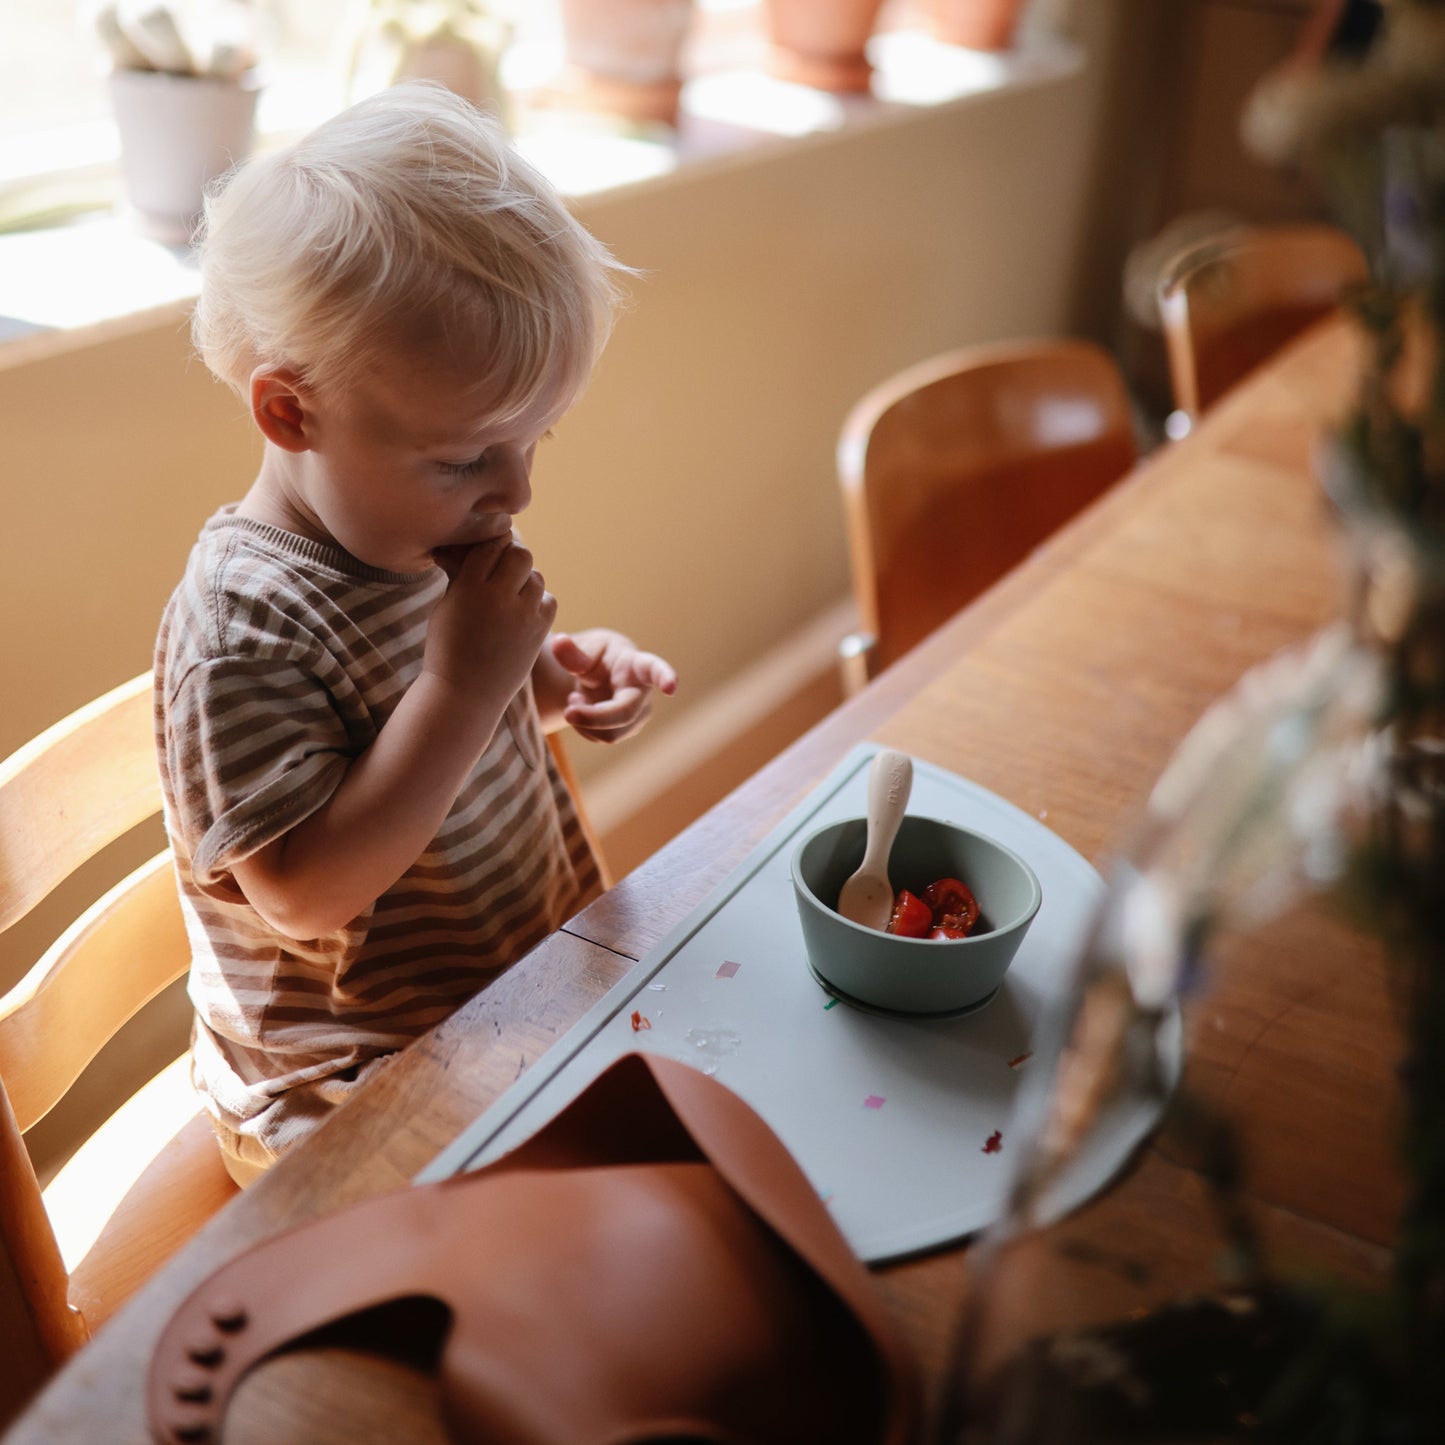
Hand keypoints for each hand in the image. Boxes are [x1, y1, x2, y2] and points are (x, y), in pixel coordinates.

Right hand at [424, 538, 555, 704]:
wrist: (465, 693)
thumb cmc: (448, 647)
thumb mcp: (447, 606)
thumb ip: (463, 574)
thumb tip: (467, 546)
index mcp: (470, 587)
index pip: (491, 546)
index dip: (492, 546)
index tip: (488, 553)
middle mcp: (499, 597)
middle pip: (520, 555)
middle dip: (512, 559)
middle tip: (502, 571)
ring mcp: (523, 615)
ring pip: (537, 577)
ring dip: (525, 581)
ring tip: (509, 596)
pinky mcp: (540, 632)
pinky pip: (549, 601)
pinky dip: (538, 602)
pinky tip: (522, 612)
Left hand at [550, 630, 677, 743]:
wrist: (596, 673)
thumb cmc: (597, 656)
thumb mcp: (584, 649)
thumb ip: (572, 652)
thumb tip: (560, 643)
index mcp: (637, 665)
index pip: (654, 670)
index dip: (665, 678)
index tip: (670, 686)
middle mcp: (644, 693)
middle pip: (623, 714)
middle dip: (593, 717)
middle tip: (568, 710)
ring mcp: (639, 715)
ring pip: (611, 733)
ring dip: (584, 721)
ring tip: (575, 698)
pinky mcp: (627, 730)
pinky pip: (602, 738)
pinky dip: (584, 727)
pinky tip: (581, 708)